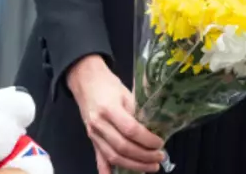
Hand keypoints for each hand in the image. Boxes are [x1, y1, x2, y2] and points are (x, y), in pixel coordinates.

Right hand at [66, 55, 164, 173]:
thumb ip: (137, 112)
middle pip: (122, 147)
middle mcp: (99, 124)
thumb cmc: (108, 85)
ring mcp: (93, 134)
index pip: (130, 130)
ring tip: (150, 167)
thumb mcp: (126, 93)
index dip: (147, 140)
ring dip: (134, 166)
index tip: (160, 143)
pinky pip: (99, 159)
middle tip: (159, 158)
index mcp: (109, 109)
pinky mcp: (91, 139)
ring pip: (113, 157)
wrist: (85, 80)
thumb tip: (154, 130)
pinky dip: (107, 172)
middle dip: (144, 157)